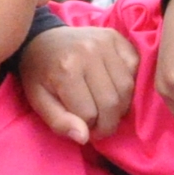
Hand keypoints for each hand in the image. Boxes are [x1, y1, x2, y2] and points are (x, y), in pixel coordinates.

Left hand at [18, 23, 138, 145]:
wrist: (42, 39)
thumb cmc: (39, 74)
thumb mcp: (39, 101)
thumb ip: (59, 122)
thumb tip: (84, 138)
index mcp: (66, 70)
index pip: (89, 113)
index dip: (88, 127)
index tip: (83, 128)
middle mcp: (88, 52)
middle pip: (112, 102)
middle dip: (108, 122)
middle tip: (100, 125)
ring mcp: (104, 42)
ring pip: (127, 87)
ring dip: (121, 106)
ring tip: (108, 109)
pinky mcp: (115, 36)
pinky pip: (134, 66)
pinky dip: (129, 82)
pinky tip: (114, 87)